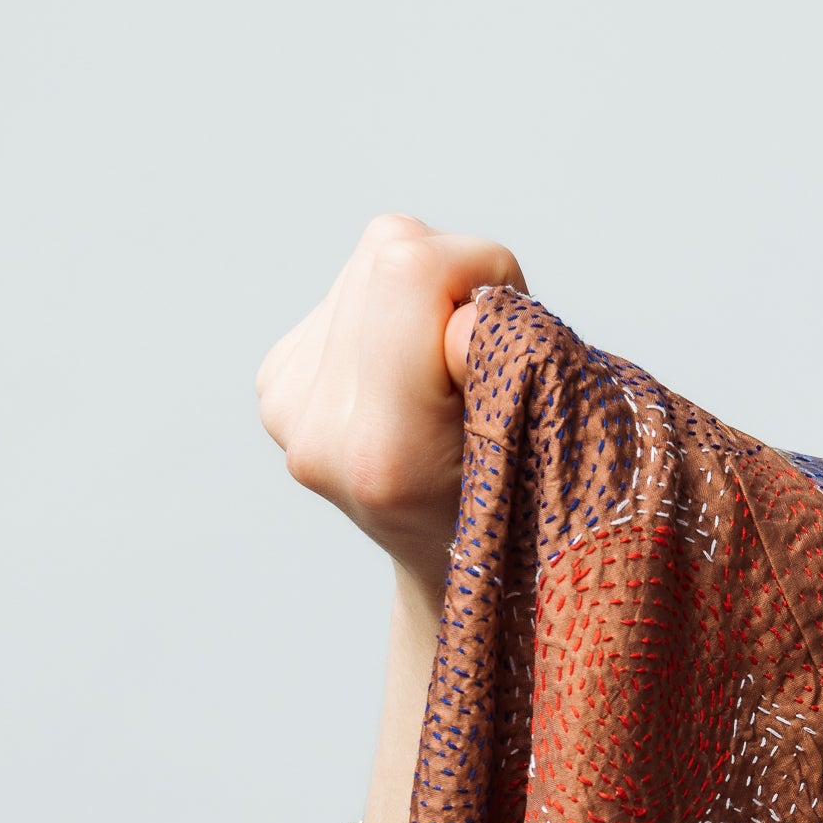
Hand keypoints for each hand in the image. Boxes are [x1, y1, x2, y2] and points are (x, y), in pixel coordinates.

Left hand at [257, 215, 526, 600]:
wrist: (453, 573)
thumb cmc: (523, 508)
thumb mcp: (545, 443)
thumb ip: (503, 363)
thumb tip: (459, 303)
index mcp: (383, 450)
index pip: (408, 268)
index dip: (482, 272)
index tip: (508, 339)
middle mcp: (316, 430)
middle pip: (389, 250)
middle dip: (458, 280)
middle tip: (486, 359)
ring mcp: (286, 408)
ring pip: (370, 259)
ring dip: (430, 295)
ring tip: (452, 373)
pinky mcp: (277, 385)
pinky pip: (347, 290)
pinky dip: (398, 314)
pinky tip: (415, 377)